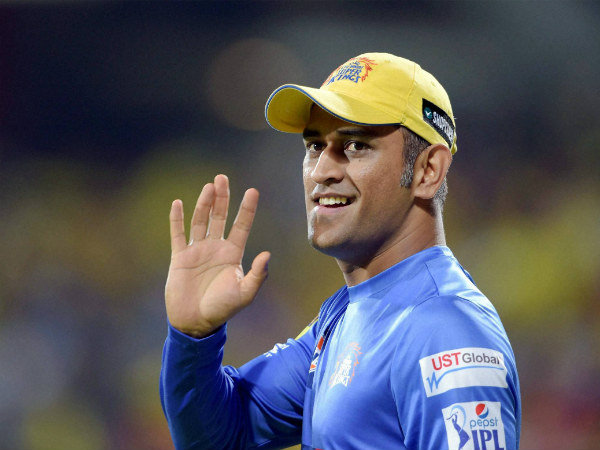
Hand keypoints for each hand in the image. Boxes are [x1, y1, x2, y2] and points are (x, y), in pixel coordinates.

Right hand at [165, 174, 269, 337]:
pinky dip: (177, 219)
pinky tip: (177, 203)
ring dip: (204, 203)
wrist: (196, 323)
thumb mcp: (245, 293)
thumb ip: (257, 274)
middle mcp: (216, 247)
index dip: (247, 209)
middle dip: (222, 198)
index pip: (241, 225)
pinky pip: (178, 234)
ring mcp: (197, 251)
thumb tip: (267, 254)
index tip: (252, 191)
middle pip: (219, 216)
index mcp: (233, 253)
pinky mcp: (180, 257)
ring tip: (208, 186)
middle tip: (222, 177)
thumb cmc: (223, 309)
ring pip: (200, 221)